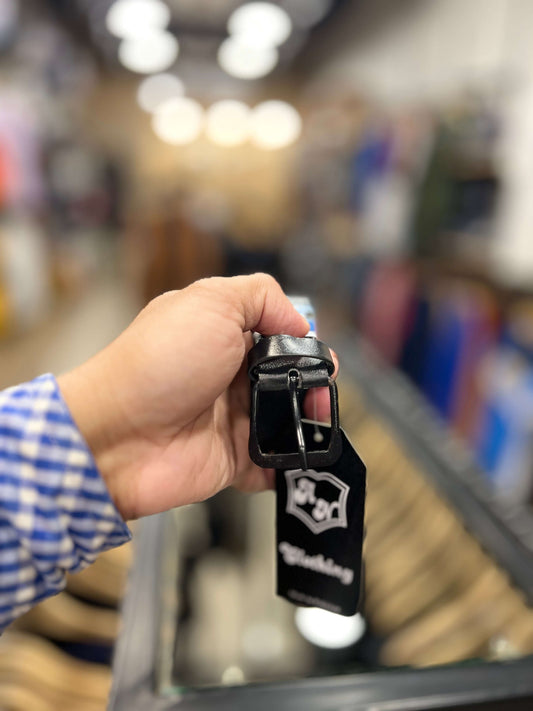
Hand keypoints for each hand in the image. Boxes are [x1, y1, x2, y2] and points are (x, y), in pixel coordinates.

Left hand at [58, 274, 335, 519]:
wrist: (116, 435)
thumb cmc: (158, 363)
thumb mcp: (210, 302)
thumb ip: (260, 297)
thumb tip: (299, 321)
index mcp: (221, 335)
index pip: (274, 334)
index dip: (301, 342)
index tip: (318, 352)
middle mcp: (227, 375)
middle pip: (288, 378)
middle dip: (314, 382)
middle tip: (324, 390)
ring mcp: (230, 418)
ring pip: (288, 418)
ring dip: (312, 419)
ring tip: (319, 418)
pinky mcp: (232, 459)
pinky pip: (274, 463)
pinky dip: (293, 462)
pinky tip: (307, 453)